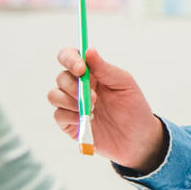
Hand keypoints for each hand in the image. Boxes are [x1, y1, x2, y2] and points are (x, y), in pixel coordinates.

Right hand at [48, 48, 166, 172]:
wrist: (137, 138)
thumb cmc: (133, 107)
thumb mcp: (124, 84)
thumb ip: (105, 69)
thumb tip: (88, 50)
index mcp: (91, 72)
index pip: (70, 57)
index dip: (70, 59)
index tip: (80, 69)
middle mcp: (78, 86)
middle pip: (61, 77)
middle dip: (74, 86)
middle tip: (95, 98)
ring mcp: (71, 105)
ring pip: (53, 95)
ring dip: (70, 101)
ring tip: (92, 109)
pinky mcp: (68, 123)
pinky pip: (58, 114)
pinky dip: (70, 115)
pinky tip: (86, 120)